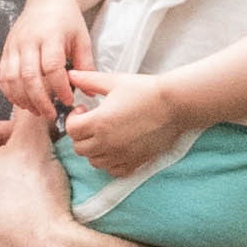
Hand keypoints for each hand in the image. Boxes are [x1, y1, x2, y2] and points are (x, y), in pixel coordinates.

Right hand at [0, 0, 94, 121]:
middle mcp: (28, 40)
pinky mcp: (5, 50)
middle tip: (51, 114)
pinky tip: (22, 102)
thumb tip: (90, 94)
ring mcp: (14, 45)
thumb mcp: (82, 39)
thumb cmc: (67, 20)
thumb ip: (86, 66)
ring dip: (24, 99)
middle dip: (40, 100)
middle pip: (29, 76)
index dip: (59, 88)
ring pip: (12, 79)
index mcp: (50, 35)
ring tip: (37, 111)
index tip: (68, 100)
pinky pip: (2, 76)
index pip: (52, 66)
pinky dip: (10, 93)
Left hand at [63, 67, 178, 179]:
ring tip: (103, 135)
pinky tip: (116, 147)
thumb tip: (71, 75)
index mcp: (99, 122)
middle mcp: (107, 143)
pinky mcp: (135, 162)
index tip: (84, 110)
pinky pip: (113, 171)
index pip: (71, 129)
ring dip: (93, 149)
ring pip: (94, 161)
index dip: (73, 118)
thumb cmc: (146, 91)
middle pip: (79, 148)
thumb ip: (89, 80)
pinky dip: (110, 162)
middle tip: (92, 122)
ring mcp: (121, 155)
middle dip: (81, 135)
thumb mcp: (114, 81)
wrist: (175, 105)